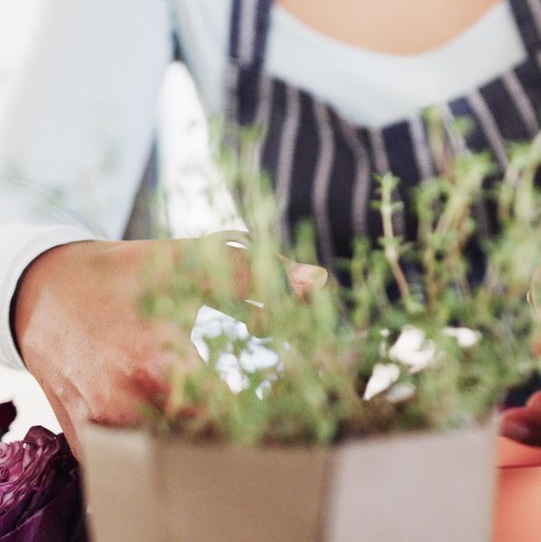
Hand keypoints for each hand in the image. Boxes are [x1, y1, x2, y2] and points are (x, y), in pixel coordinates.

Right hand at [13, 233, 325, 456]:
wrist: (42, 293)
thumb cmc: (125, 275)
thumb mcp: (188, 263)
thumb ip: (254, 275)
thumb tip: (315, 282)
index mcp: (155, 360)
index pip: (232, 408)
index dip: (274, 406)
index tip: (305, 395)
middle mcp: (125, 403)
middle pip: (207, 440)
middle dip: (250, 428)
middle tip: (287, 411)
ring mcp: (103, 430)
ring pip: (177, 455)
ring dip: (213, 440)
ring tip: (246, 415)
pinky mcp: (90, 445)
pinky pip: (142, 460)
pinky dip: (173, 447)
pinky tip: (198, 424)